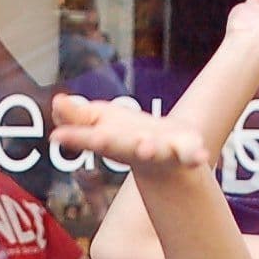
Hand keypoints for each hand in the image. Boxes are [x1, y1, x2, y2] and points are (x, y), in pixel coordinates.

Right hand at [49, 95, 209, 177]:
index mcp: (112, 141)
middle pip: (117, 146)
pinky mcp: (185, 151)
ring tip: (146, 147)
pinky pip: (190, 154)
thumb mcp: (102, 121)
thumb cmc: (129, 137)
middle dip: (108, 143)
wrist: (169, 157)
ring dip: (147, 149)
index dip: (74, 137)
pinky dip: (194, 155)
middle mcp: (133, 148)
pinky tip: (201, 155)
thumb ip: (78, 115)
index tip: (56, 137)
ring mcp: (159, 151)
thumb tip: (56, 101)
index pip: (88, 138)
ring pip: (152, 151)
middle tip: (98, 140)